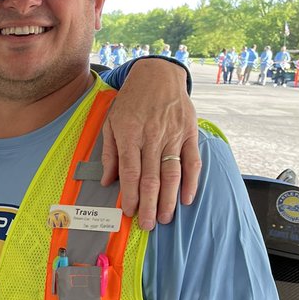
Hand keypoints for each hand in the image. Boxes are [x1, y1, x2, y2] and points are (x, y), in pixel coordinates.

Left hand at [101, 58, 200, 229]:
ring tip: (165, 218)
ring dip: (169, 199)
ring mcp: (173, 135)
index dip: (130, 195)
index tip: (129, 212)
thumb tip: (107, 181)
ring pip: (172, 173)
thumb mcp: (111, 122)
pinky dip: (191, 182)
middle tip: (148, 225)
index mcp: (130, 135)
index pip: (130, 172)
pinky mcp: (189, 133)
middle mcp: (152, 137)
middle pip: (151, 178)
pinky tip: (186, 199)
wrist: (158, 74)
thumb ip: (110, 153)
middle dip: (149, 205)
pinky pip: (192, 161)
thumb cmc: (131, 101)